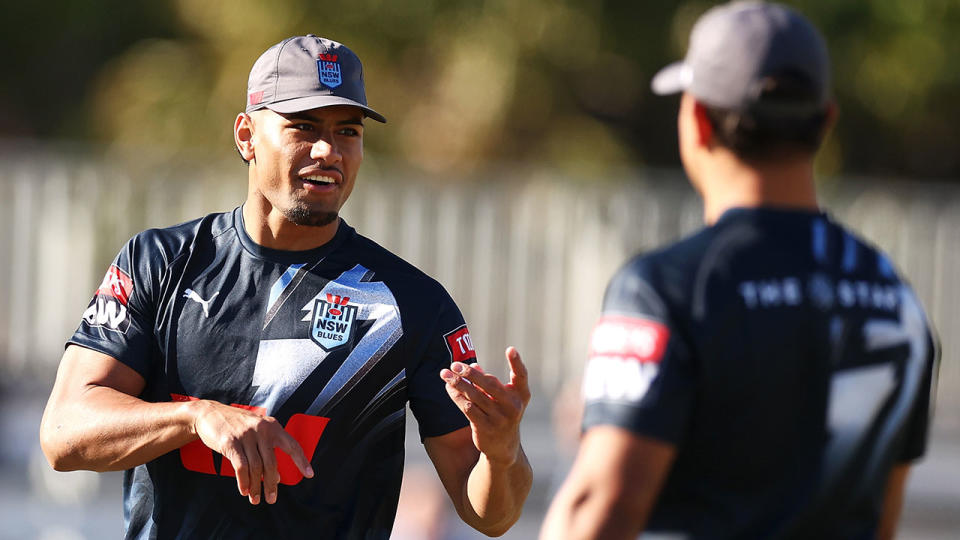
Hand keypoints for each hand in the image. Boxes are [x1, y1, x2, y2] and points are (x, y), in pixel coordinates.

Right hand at [191, 401, 313, 504]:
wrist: (209, 413)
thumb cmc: (236, 426)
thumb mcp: (256, 433)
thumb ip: (267, 452)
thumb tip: (276, 478)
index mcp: (272, 426)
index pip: (292, 445)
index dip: (302, 460)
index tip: (309, 474)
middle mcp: (262, 429)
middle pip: (272, 462)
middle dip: (272, 484)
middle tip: (271, 499)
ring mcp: (246, 435)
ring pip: (256, 467)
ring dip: (256, 486)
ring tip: (255, 499)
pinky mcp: (230, 442)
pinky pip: (241, 466)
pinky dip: (243, 481)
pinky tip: (244, 491)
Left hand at [440, 347, 530, 464]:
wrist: (503, 447)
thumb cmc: (502, 414)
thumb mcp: (502, 398)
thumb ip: (488, 382)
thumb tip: (472, 366)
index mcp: (521, 395)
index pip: (521, 376)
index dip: (517, 363)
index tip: (510, 349)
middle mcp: (513, 406)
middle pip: (490, 384)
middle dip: (470, 373)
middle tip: (455, 365)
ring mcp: (500, 418)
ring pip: (474, 395)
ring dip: (458, 383)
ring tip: (445, 373)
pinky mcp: (485, 428)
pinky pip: (468, 408)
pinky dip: (457, 396)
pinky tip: (449, 388)